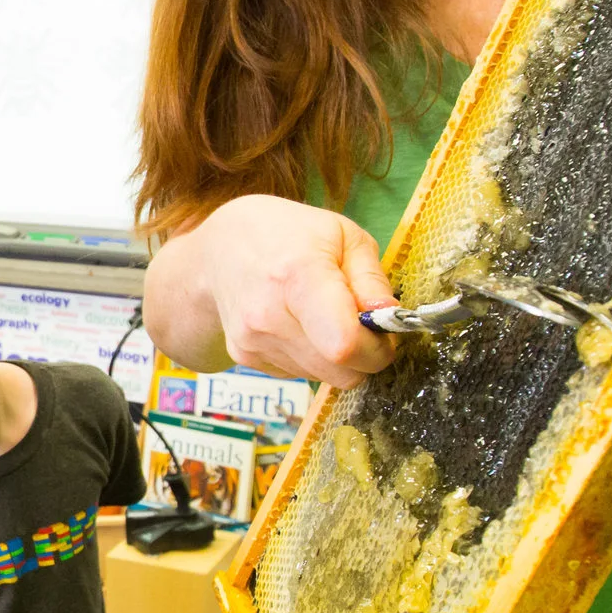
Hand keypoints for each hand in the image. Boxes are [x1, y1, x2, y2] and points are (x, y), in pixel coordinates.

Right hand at [193, 195, 399, 387]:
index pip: (345, 344)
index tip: (383, 332)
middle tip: (362, 326)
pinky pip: (299, 374)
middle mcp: (268, 315)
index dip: (377, 348)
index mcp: (298, 276)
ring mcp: (252, 340)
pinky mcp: (244, 357)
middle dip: (364, 357)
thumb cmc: (288, 234)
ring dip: (336, 358)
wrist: (220, 248)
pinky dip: (311, 357)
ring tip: (325, 318)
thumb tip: (391, 318)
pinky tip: (300, 325)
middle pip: (340, 372)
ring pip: (323, 378)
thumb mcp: (343, 235)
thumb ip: (372, 280)